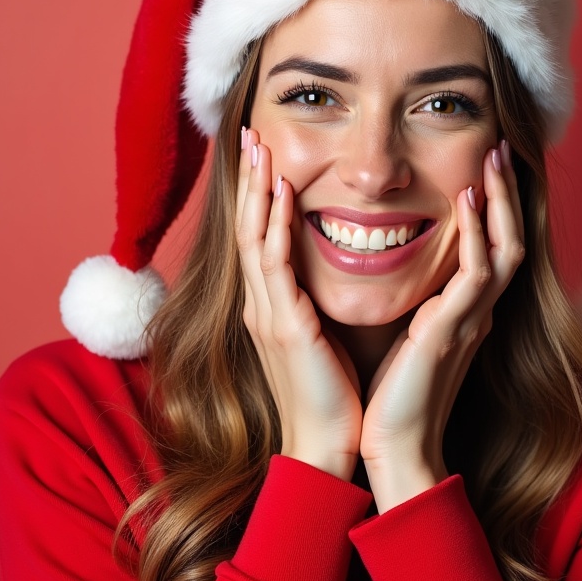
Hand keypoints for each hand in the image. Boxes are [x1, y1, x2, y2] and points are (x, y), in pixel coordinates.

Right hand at [236, 128, 361, 480]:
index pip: (260, 238)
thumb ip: (316, 302)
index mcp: (270, 306)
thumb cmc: (331, 395)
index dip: (259, 195)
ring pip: (254, 237)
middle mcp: (260, 304)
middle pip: (248, 227)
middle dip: (250, 179)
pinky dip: (276, 225)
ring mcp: (267, 313)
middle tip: (251, 135)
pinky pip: (275, 265)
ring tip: (259, 147)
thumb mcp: (321, 338)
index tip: (265, 156)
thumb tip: (333, 272)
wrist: (325, 446)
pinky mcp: (285, 326)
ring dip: (257, 189)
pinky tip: (282, 194)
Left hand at [359, 141, 524, 510]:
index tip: (483, 167)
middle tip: (499, 148)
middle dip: (507, 193)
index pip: (491, 247)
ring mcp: (470, 321)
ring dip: (501, 201)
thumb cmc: (391, 395)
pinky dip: (476, 235)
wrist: (392, 448)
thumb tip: (410, 277)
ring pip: (504, 248)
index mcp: (464, 312)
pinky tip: (467, 201)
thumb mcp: (409, 337)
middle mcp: (476, 312)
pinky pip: (476, 274)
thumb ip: (419, 306)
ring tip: (493, 159)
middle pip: (509, 238)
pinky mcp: (452, 332)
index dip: (493, 207)